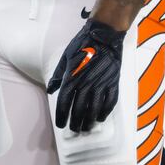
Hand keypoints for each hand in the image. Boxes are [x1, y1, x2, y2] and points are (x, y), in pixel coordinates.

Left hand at [46, 18, 124, 132]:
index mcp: (72, 78)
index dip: (62, 116)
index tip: (61, 125)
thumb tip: (51, 89)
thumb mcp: (65, 58)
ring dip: (89, 121)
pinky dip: (105, 112)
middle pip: (79, 109)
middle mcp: (86, 84)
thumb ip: (58, 75)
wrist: (104, 35)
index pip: (65, 103)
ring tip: (86, 128)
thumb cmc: (82, 45)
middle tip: (74, 129)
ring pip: (94, 109)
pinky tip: (101, 118)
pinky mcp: (113, 82)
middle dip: (75, 122)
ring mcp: (101, 84)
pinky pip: (109, 102)